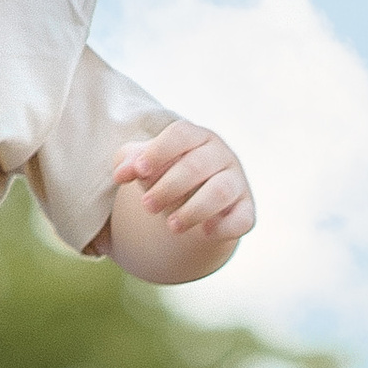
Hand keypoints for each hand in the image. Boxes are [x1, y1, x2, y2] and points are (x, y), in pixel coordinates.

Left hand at [113, 122, 254, 249]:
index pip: (180, 134)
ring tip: (171, 226)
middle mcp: (220, 155)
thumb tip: (122, 173)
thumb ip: (131, 162)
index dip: (159, 151)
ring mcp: (236, 182)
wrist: (195, 204)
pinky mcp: (245, 210)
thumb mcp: (147, 165)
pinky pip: (243, 218)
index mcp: (196, 137)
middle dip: (169, 187)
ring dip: (194, 209)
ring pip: (220, 191)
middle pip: (197, 165)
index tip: (138, 172)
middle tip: (147, 207)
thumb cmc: (168, 175)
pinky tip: (205, 232)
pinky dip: (226, 226)